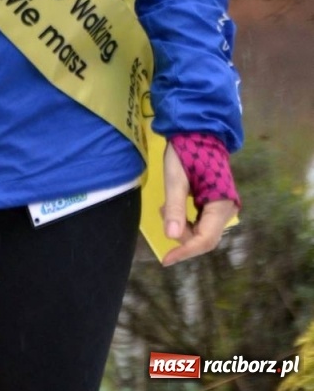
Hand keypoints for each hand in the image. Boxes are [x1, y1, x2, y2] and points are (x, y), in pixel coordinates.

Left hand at [161, 140, 235, 265]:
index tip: (166, 259)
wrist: (198, 131)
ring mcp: (222, 207)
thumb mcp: (176, 177)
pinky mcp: (215, 204)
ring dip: (182, 226)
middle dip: (182, 236)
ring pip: (202, 231)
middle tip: (163, 214)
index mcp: (221, 204)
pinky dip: (185, 220)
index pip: (205, 239)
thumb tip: (171, 237)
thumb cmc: (186, 151)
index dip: (186, 251)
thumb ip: (175, 207)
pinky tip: (172, 207)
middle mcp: (227, 210)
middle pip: (205, 238)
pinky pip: (201, 221)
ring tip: (165, 207)